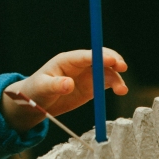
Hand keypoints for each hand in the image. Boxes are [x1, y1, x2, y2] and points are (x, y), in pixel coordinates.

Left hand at [1, 48, 127, 131]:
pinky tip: (120, 90)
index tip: (112, 60)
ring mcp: (87, 75)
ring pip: (106, 72)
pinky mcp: (92, 86)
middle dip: (112, 60)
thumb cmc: (36, 90)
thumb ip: (55, 85)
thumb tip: (69, 84)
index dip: (99, 56)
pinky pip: (106, 83)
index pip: (85, 56)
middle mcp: (79, 65)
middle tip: (122, 67)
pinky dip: (115, 85)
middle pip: (100, 58)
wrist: (37, 102)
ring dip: (116, 77)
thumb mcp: (42, 87)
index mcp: (66, 60)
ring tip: (121, 90)